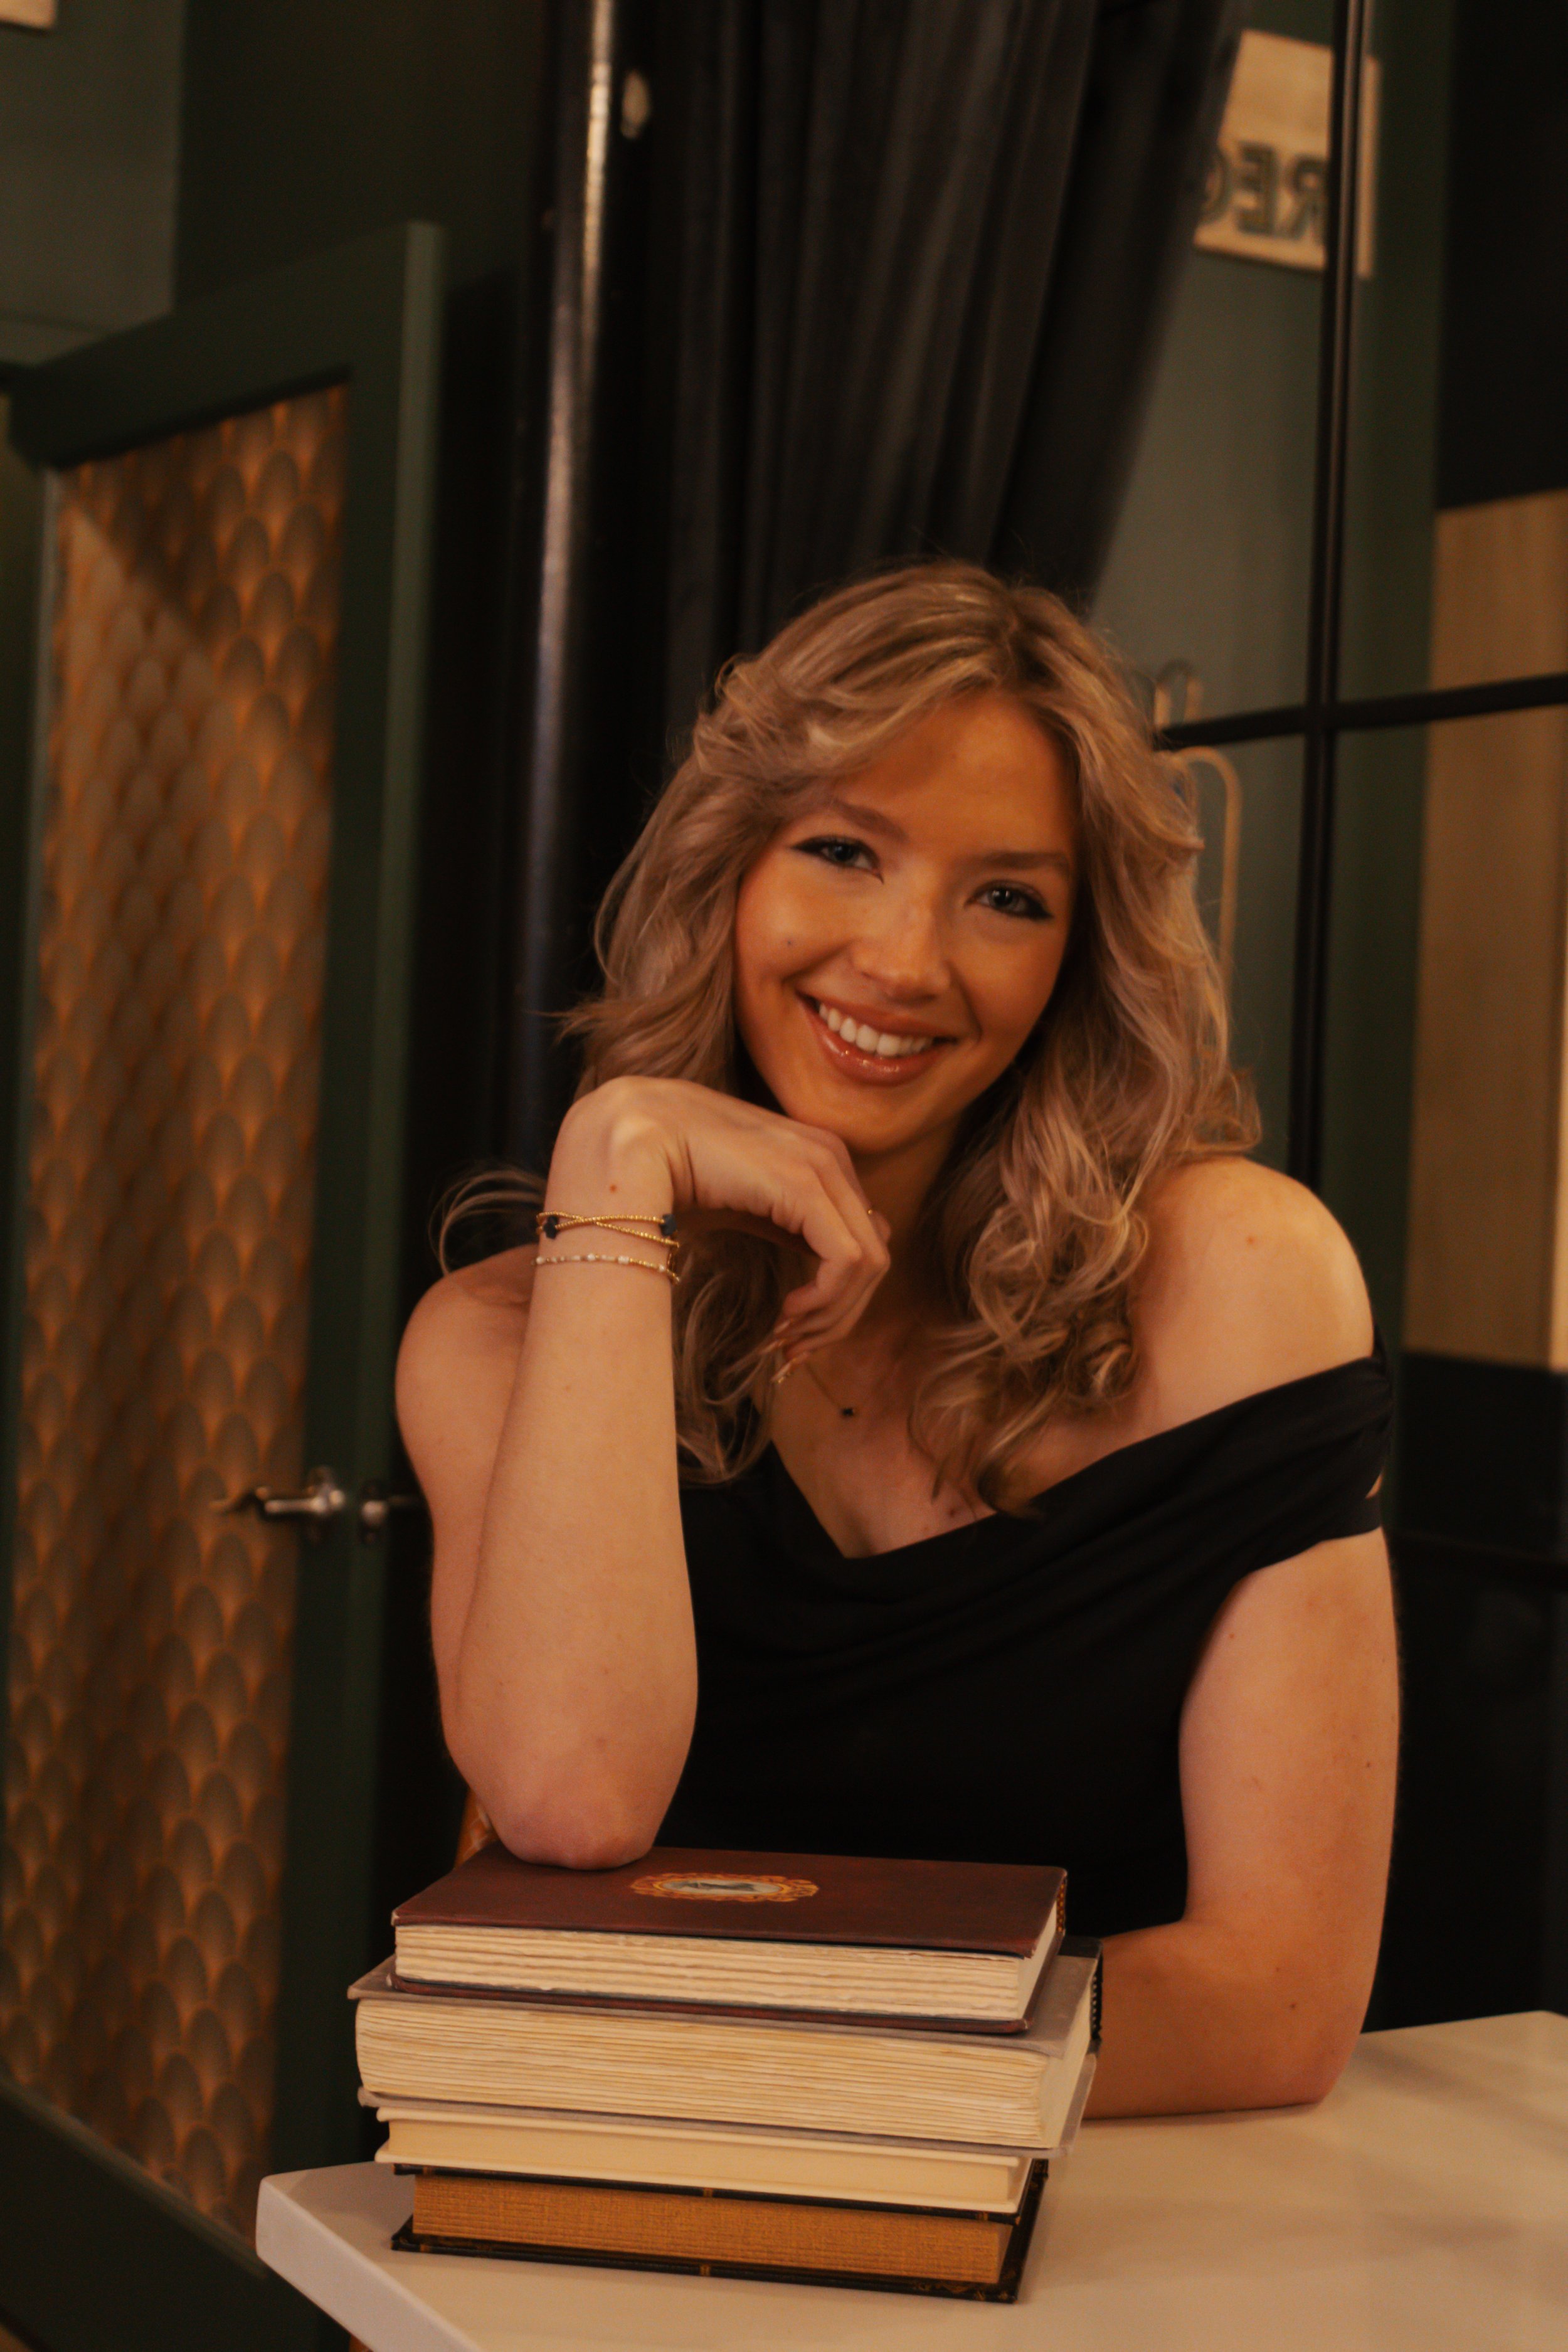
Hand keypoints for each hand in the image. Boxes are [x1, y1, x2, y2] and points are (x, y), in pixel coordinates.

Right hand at [553, 1076, 891, 1351]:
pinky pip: (848, 1261)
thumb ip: (787, 1228)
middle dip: (840, 1315)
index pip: (863, 1239)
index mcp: (821, 1160)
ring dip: (832, 1315)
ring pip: (870, 1263)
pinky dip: (826, 1300)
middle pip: (876, 1255)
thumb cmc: (673, 1173)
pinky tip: (786, 1313)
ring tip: (785, 1336)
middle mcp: (833, 1159)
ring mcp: (823, 1168)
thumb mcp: (745, 1207)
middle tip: (793, 1349)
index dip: (840, 1298)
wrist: (632, 1137)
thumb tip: (816, 1283)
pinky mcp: (806, 1186)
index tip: (795, 1333)